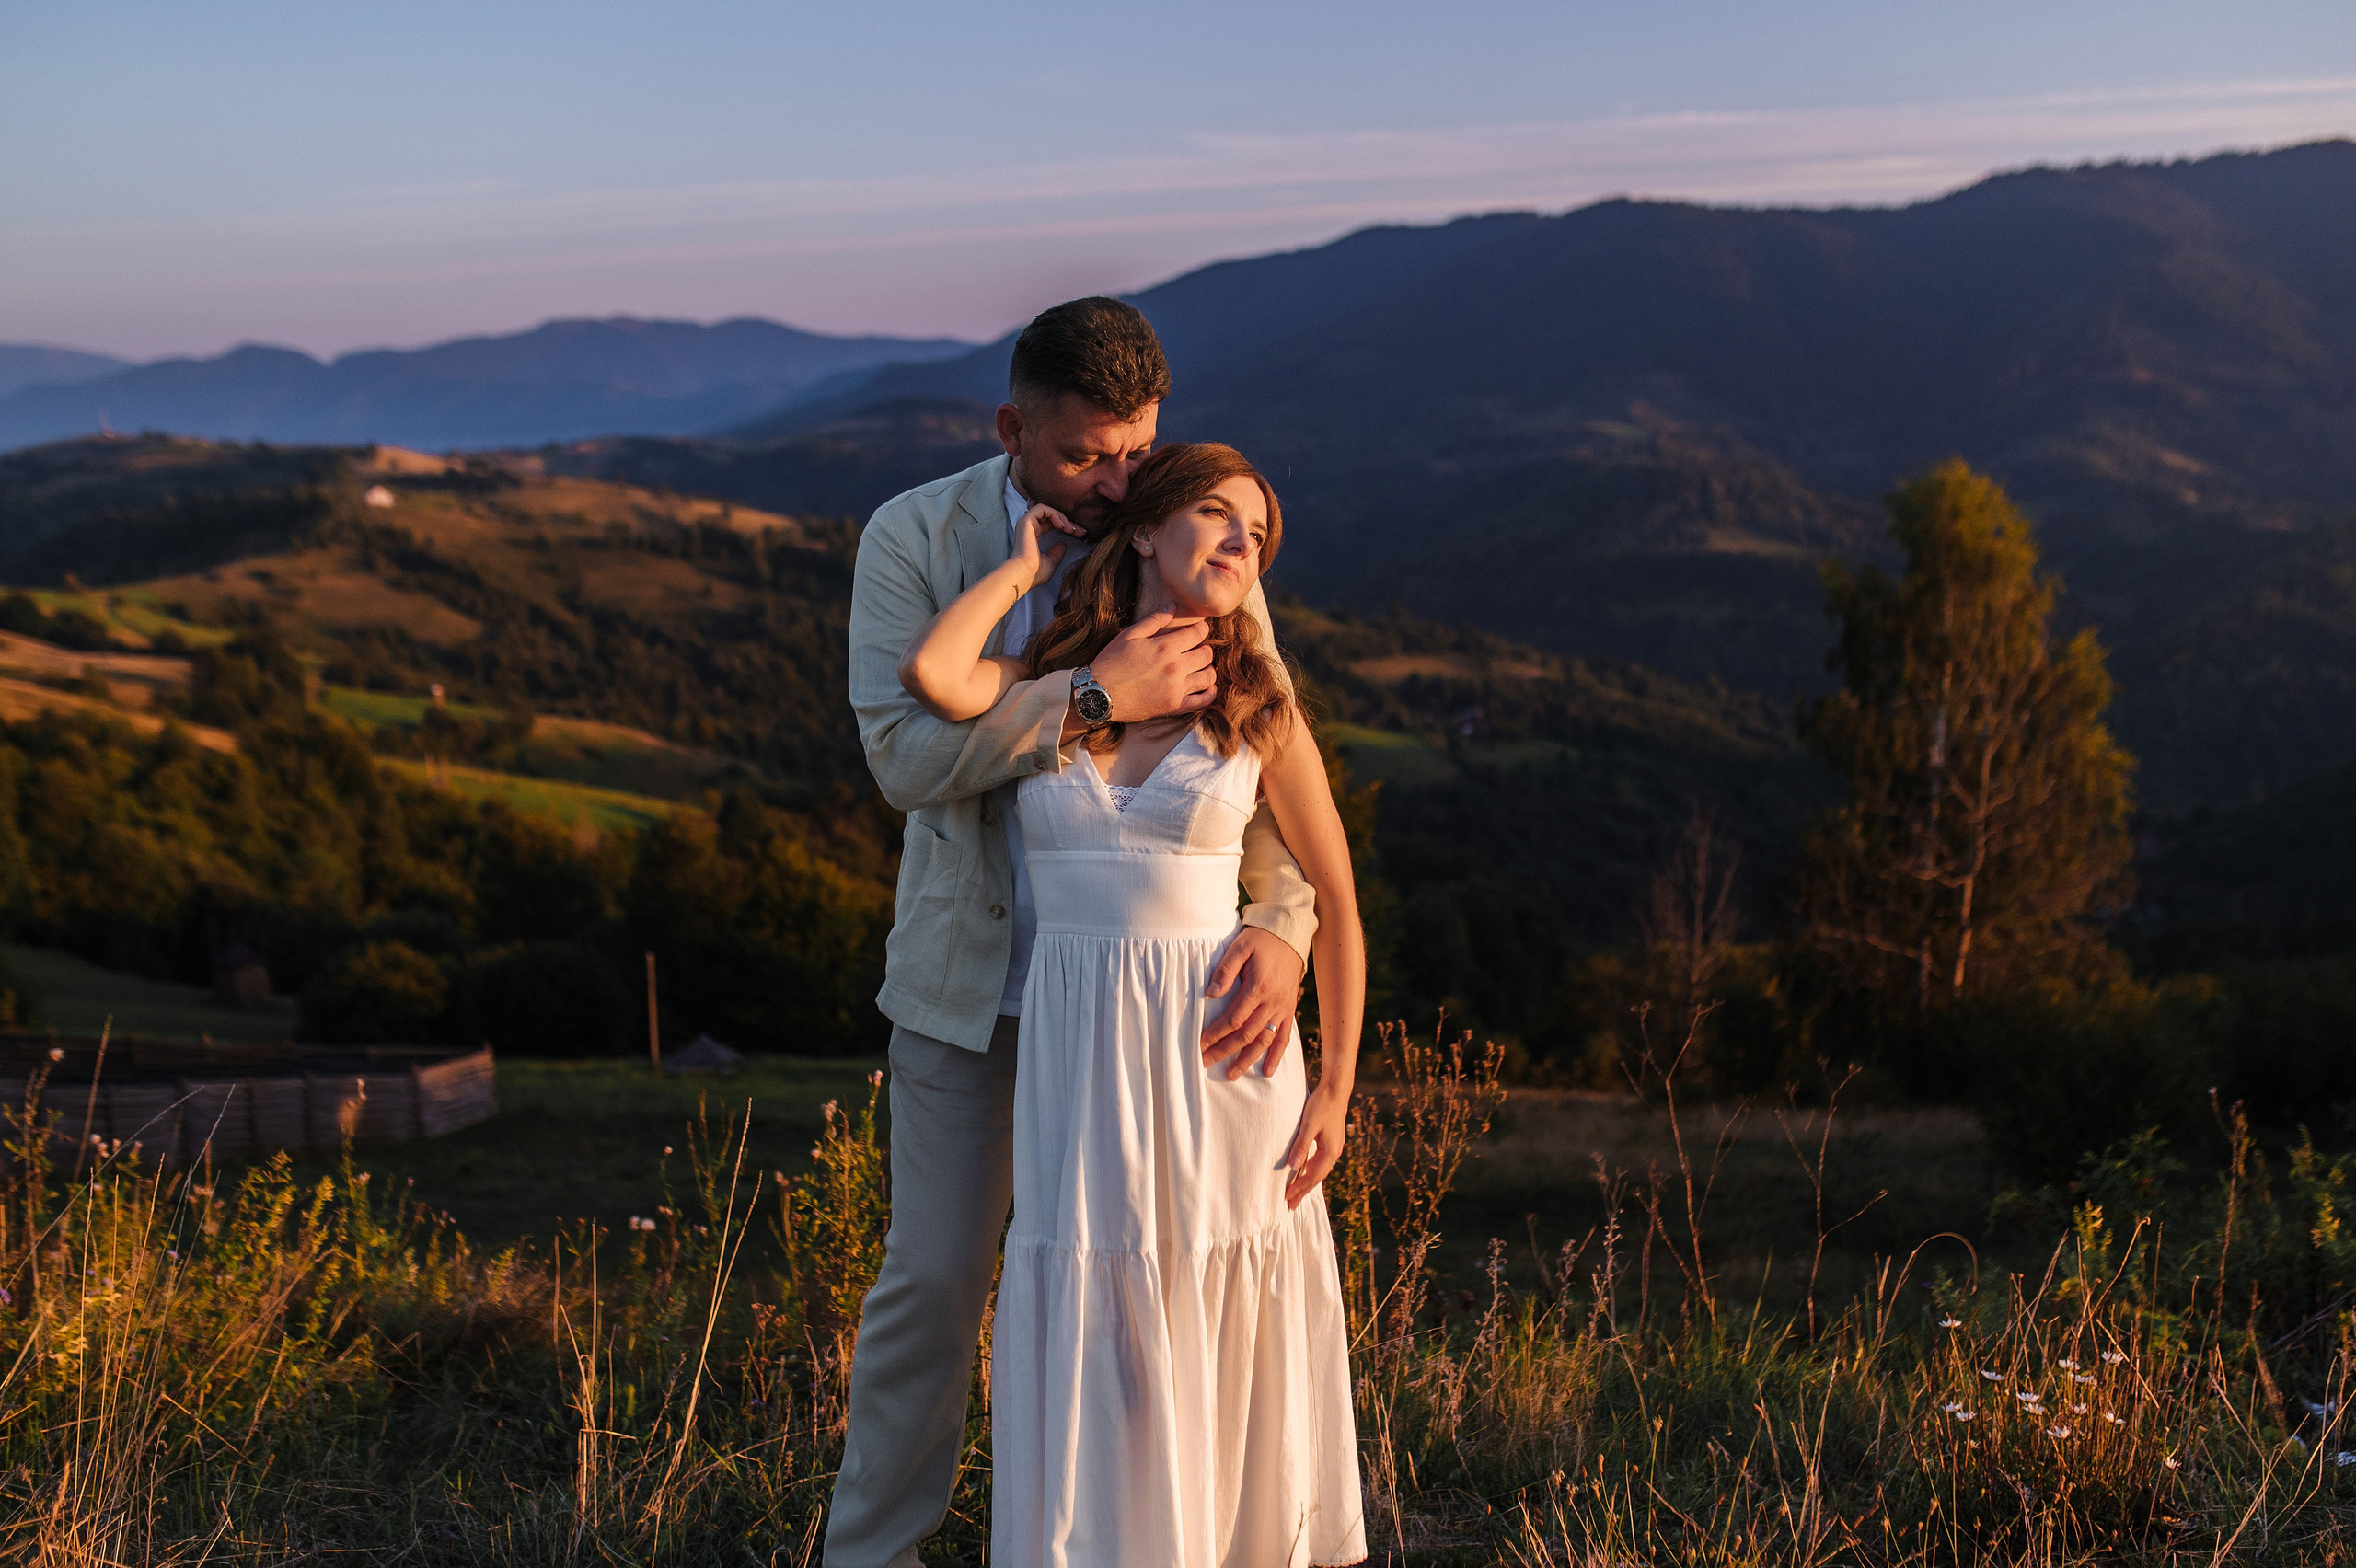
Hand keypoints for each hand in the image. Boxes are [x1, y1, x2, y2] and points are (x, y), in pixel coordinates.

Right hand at [1012, 503, 1084, 590]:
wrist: (1025, 573)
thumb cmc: (1035, 572)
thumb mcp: (1051, 562)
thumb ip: (1057, 553)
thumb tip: (1062, 544)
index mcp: (1033, 537)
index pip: (1051, 524)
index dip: (1066, 527)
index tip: (1079, 534)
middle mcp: (1029, 528)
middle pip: (1051, 517)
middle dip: (1067, 522)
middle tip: (1079, 531)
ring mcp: (1026, 523)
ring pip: (1047, 510)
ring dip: (1061, 517)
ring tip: (1070, 529)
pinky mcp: (1026, 520)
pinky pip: (1042, 508)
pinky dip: (1053, 514)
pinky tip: (1060, 525)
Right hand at [1087, 607, 1216, 722]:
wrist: (1098, 694)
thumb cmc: (1111, 662)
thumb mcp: (1129, 635)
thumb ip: (1154, 620)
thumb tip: (1173, 606)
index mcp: (1165, 646)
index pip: (1199, 633)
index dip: (1201, 629)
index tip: (1197, 631)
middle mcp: (1175, 667)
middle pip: (1207, 654)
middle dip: (1204, 648)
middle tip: (1196, 649)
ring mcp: (1177, 689)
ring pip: (1209, 677)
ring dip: (1207, 669)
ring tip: (1198, 667)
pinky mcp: (1174, 706)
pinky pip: (1204, 701)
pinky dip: (1209, 694)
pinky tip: (1205, 688)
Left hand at [1201, 925, 1304, 1078]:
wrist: (1289, 934)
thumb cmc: (1260, 939)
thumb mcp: (1240, 947)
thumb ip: (1225, 971)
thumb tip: (1210, 994)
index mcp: (1258, 987)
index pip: (1233, 1019)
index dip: (1215, 1034)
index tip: (1199, 1045)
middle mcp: (1272, 1001)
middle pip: (1246, 1034)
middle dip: (1225, 1051)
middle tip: (1206, 1063)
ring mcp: (1283, 1007)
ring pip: (1264, 1040)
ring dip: (1247, 1059)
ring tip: (1231, 1074)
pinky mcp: (1289, 1009)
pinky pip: (1284, 1036)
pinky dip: (1276, 1055)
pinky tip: (1267, 1071)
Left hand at [1282, 1080, 1349, 1207]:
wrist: (1336, 1090)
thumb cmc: (1322, 1105)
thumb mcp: (1309, 1125)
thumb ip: (1301, 1146)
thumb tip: (1294, 1167)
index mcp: (1330, 1152)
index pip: (1313, 1177)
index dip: (1299, 1189)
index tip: (1286, 1199)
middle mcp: (1334, 1152)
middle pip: (1317, 1177)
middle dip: (1303, 1191)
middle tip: (1290, 1205)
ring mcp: (1335, 1147)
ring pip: (1320, 1170)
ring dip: (1308, 1182)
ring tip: (1296, 1192)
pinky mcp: (1332, 1141)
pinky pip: (1321, 1162)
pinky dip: (1312, 1170)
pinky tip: (1305, 1171)